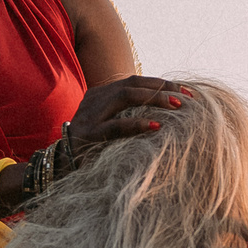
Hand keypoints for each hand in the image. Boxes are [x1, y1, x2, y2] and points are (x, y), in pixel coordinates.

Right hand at [0, 76, 190, 214]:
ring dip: (155, 100)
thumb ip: (129, 114)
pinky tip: (157, 126)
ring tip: (177, 106)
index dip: (162, 83)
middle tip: (188, 98)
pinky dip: (138, 124)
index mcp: (102, 94)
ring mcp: (91, 115)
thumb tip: (164, 109)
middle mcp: (96, 99)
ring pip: (126, 97)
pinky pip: (116, 126)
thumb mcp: (110, 124)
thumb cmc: (92, 147)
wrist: (60, 165)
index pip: (136, 81)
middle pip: (133, 85)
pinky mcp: (89, 135)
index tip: (187, 90)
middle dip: (163, 88)